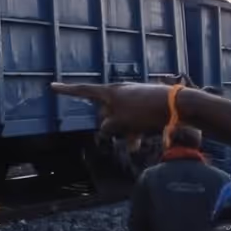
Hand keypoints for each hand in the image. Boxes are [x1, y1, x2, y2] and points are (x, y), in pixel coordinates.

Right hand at [50, 82, 173, 137]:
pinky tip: (141, 142)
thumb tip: (105, 128)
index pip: (83, 91)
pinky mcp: (146, 106)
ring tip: (135, 143)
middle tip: (121, 133)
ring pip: (121, 118)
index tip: (52, 86)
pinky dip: (135, 131)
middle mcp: (120, 93)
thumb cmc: (145, 111)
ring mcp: (134, 98)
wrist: (178, 106)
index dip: (67, 91)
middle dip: (109, 124)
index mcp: (110, 92)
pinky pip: (134, 120)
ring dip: (124, 131)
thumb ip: (108, 125)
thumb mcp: (121, 121)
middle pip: (105, 111)